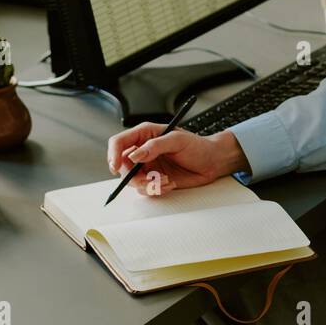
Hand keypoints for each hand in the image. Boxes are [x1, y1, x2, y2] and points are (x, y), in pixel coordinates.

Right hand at [107, 123, 247, 195]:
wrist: (212, 162)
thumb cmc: (198, 146)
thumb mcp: (178, 140)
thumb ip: (155, 146)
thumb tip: (134, 155)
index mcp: (145, 134)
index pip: (119, 142)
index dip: (113, 154)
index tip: (116, 167)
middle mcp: (143, 151)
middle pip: (121, 166)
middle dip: (132, 176)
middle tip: (148, 179)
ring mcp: (148, 166)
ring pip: (132, 181)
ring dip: (147, 184)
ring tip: (166, 180)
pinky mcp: (154, 179)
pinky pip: (145, 189)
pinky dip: (156, 189)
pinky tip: (170, 183)